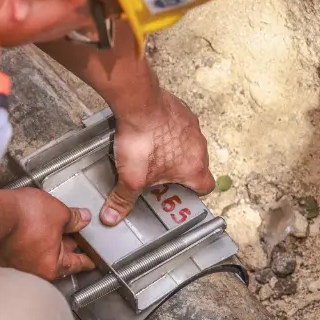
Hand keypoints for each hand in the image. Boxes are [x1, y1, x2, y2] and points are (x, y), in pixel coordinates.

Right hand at [0, 188, 95, 280]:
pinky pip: (21, 252)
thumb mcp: (58, 212)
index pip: (77, 263)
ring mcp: (15, 267)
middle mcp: (34, 272)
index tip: (91, 260)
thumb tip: (82, 219)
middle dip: (64, 247)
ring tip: (45, 226)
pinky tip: (25, 230)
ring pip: (37, 256)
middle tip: (71, 235)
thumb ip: (74, 218)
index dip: (87, 258)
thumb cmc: (21, 217)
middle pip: (57, 260)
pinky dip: (27, 243)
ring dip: (43, 244)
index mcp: (53, 266)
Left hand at [102, 89, 215, 225]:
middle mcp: (198, 146)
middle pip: (196, 164)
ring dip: (175, 148)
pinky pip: (178, 123)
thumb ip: (123, 199)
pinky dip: (167, 129)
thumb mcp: (130, 178)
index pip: (206, 186)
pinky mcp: (180, 109)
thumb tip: (113, 216)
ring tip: (152, 151)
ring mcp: (191, 125)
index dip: (194, 192)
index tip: (183, 193)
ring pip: (188, 142)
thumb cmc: (143, 139)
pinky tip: (149, 131)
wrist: (139, 103)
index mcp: (194, 167)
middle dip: (179, 170)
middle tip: (160, 174)